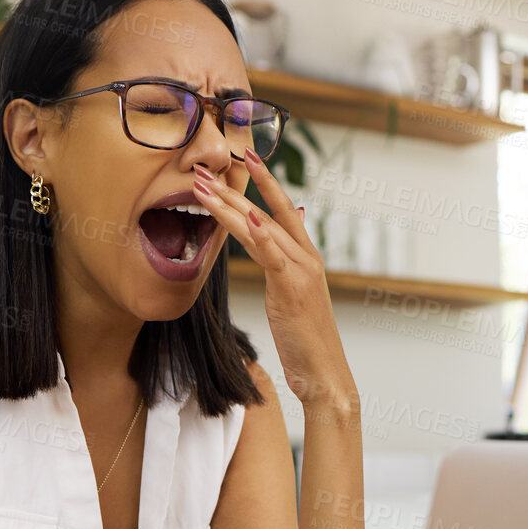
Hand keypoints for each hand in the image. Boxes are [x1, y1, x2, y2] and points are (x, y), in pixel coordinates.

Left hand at [192, 155, 357, 412]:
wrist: (324, 372)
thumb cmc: (306, 340)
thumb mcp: (295, 294)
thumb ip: (286, 262)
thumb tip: (283, 232)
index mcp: (306, 257)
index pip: (283, 209)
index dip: (265, 181)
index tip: (244, 155)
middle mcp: (306, 257)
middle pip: (268, 211)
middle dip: (236, 187)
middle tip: (204, 166)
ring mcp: (301, 271)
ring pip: (263, 228)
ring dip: (231, 204)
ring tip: (203, 185)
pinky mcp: (292, 288)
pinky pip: (273, 256)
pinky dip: (261, 234)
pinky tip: (249, 216)